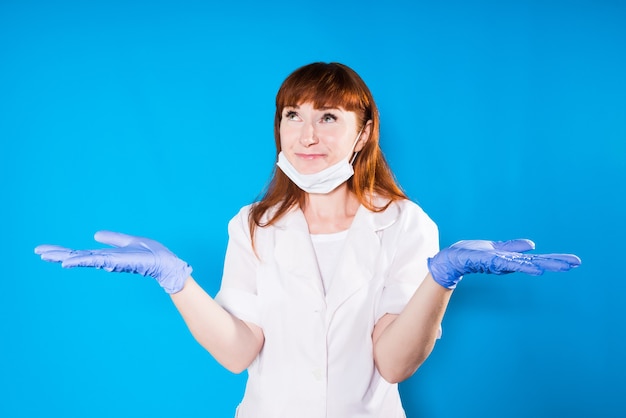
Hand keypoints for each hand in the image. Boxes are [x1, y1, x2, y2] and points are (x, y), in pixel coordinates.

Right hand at [35, 231, 192, 293]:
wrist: (165, 263)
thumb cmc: (151, 253)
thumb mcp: (128, 241)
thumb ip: (113, 238)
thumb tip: (96, 235)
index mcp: (107, 255)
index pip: (82, 253)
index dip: (65, 251)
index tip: (46, 250)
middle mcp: (106, 260)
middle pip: (78, 256)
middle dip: (58, 254)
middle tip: (38, 252)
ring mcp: (110, 261)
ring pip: (82, 258)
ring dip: (64, 256)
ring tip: (46, 255)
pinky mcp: (116, 262)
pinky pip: (95, 260)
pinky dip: (80, 261)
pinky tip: (67, 262)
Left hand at [427, 239, 580, 288]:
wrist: (450, 260)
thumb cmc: (471, 255)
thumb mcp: (495, 248)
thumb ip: (512, 247)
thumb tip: (532, 245)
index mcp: (510, 259)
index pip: (536, 259)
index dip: (553, 260)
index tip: (573, 262)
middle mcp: (507, 262)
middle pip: (535, 262)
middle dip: (555, 262)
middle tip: (576, 263)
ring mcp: (498, 262)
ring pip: (524, 263)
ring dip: (544, 264)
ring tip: (562, 266)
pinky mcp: (488, 261)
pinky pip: (508, 263)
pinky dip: (522, 266)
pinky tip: (536, 269)